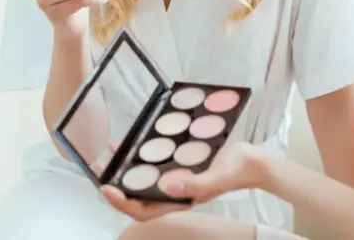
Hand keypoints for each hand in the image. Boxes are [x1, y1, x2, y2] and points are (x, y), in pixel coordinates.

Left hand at [99, 142, 270, 220]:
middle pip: (138, 197)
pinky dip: (142, 156)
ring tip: (110, 155)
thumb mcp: (218, 176)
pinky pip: (155, 166)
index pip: (144, 211)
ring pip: (144, 181)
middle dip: (117, 186)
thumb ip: (196, 184)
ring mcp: (177, 181)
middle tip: (101, 169)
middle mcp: (175, 193)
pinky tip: (134, 142)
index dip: (123, 203)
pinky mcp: (180, 167)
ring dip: (126, 170)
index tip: (106, 189)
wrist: (252, 161)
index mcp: (181, 201)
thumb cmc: (237, 170)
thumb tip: (170, 187)